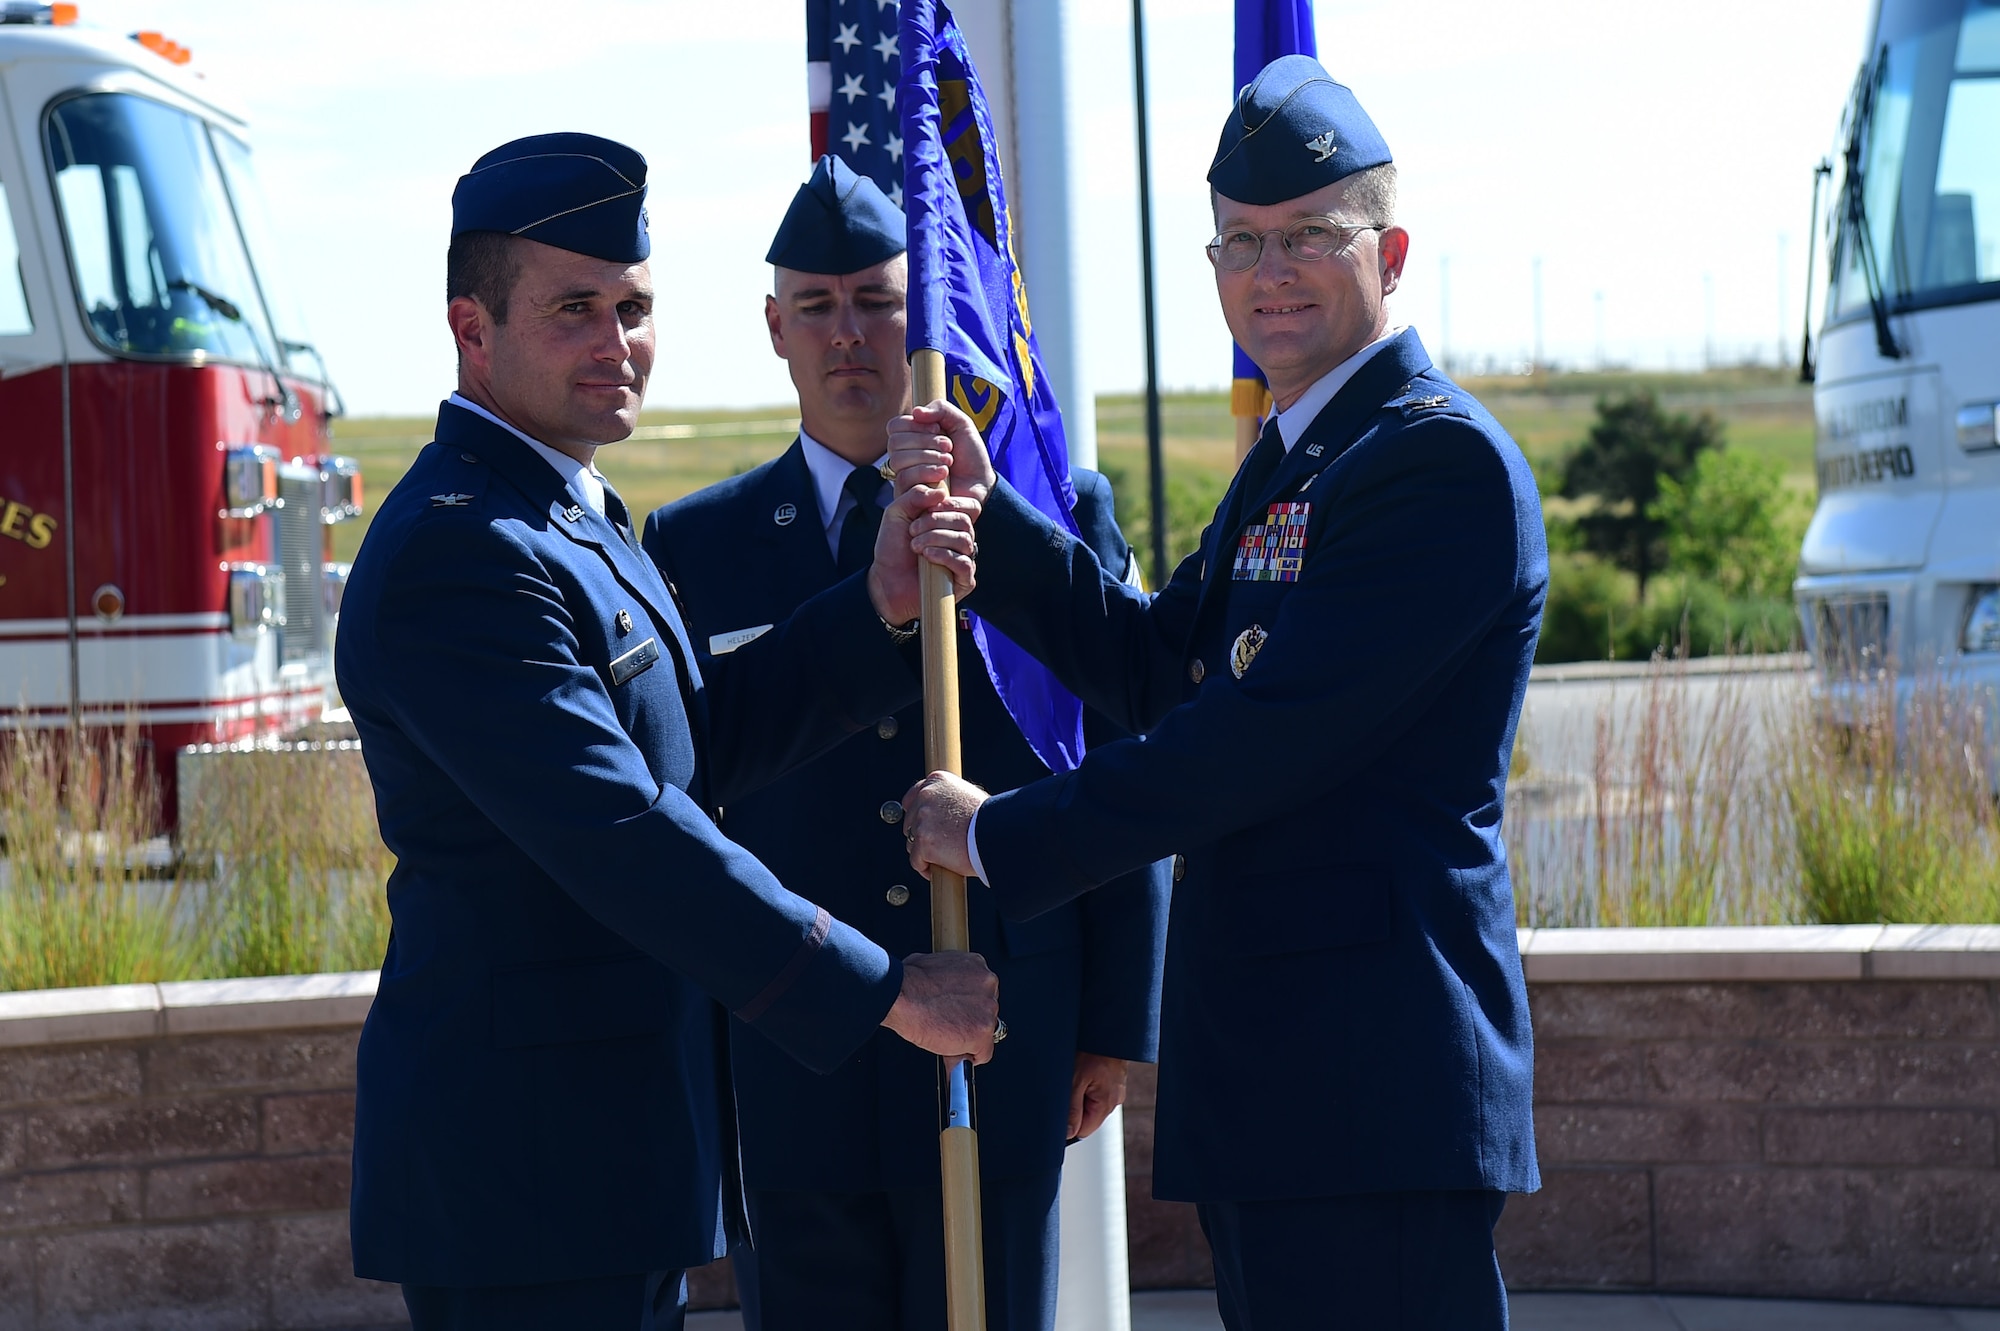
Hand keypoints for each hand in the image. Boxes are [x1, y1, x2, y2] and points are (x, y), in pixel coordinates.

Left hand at [867, 485, 982, 624]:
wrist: (886, 581)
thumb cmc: (893, 547)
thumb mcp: (896, 513)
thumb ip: (914, 495)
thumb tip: (940, 492)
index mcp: (949, 521)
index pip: (966, 505)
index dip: (947, 503)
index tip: (923, 509)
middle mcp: (960, 538)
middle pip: (964, 520)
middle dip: (935, 521)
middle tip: (912, 530)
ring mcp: (964, 558)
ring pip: (965, 540)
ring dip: (936, 539)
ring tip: (915, 546)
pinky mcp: (964, 579)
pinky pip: (964, 563)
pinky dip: (944, 556)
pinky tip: (927, 557)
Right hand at [882, 950, 999, 1064]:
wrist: (902, 996)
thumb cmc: (910, 981)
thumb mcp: (934, 967)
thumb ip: (949, 980)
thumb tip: (948, 994)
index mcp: (977, 966)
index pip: (983, 992)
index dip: (967, 1006)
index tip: (958, 1012)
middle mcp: (988, 984)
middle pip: (986, 1011)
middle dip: (968, 1019)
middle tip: (948, 1022)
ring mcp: (988, 1009)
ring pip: (985, 1032)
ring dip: (967, 1036)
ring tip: (945, 1032)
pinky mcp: (982, 1033)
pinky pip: (983, 1054)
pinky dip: (968, 1056)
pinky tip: (952, 1050)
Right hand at [887, 400, 997, 503]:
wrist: (981, 484)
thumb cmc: (970, 456)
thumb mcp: (961, 424)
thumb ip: (941, 410)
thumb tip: (916, 412)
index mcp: (911, 438)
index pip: (894, 426)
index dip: (914, 425)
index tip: (937, 428)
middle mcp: (904, 457)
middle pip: (894, 443)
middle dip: (925, 442)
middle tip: (948, 447)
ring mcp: (904, 477)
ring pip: (898, 460)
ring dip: (927, 457)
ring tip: (949, 461)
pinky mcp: (908, 495)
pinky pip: (904, 478)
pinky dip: (926, 472)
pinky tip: (944, 475)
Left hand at [901, 771, 986, 878]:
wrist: (998, 834)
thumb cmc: (990, 819)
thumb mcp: (967, 796)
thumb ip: (948, 800)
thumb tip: (938, 812)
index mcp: (936, 781)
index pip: (912, 797)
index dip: (916, 814)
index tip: (922, 825)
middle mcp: (926, 796)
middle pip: (910, 821)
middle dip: (921, 834)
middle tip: (939, 845)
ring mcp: (922, 819)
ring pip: (911, 842)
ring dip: (923, 852)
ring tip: (943, 858)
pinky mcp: (923, 842)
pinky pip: (916, 861)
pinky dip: (925, 868)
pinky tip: (938, 869)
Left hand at [1068, 1053, 1129, 1140]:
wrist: (1106, 1026)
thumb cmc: (1092, 1049)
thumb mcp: (1075, 1080)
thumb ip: (1072, 1109)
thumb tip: (1067, 1133)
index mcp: (1107, 1103)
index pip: (1084, 1130)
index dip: (1069, 1123)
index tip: (1060, 1109)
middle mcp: (1115, 1099)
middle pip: (1088, 1117)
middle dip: (1075, 1106)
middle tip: (1068, 1087)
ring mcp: (1115, 1090)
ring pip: (1091, 1104)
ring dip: (1080, 1094)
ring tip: (1077, 1076)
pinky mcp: (1113, 1081)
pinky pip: (1096, 1092)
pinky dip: (1087, 1085)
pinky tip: (1083, 1072)